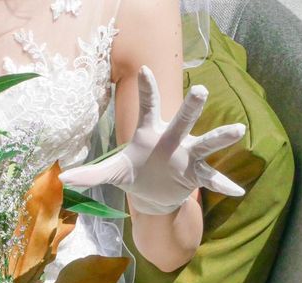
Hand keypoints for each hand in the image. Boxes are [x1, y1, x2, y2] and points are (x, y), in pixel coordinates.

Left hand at [59, 66, 244, 214]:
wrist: (152, 194)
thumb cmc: (134, 172)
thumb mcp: (112, 172)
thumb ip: (91, 174)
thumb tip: (63, 179)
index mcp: (150, 132)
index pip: (147, 107)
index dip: (146, 89)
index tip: (143, 70)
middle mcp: (172, 139)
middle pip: (182, 120)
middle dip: (191, 107)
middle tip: (200, 89)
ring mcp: (187, 155)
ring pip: (206, 143)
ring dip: (220, 137)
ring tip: (237, 130)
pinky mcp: (196, 174)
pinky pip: (211, 178)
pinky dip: (223, 184)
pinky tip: (238, 190)